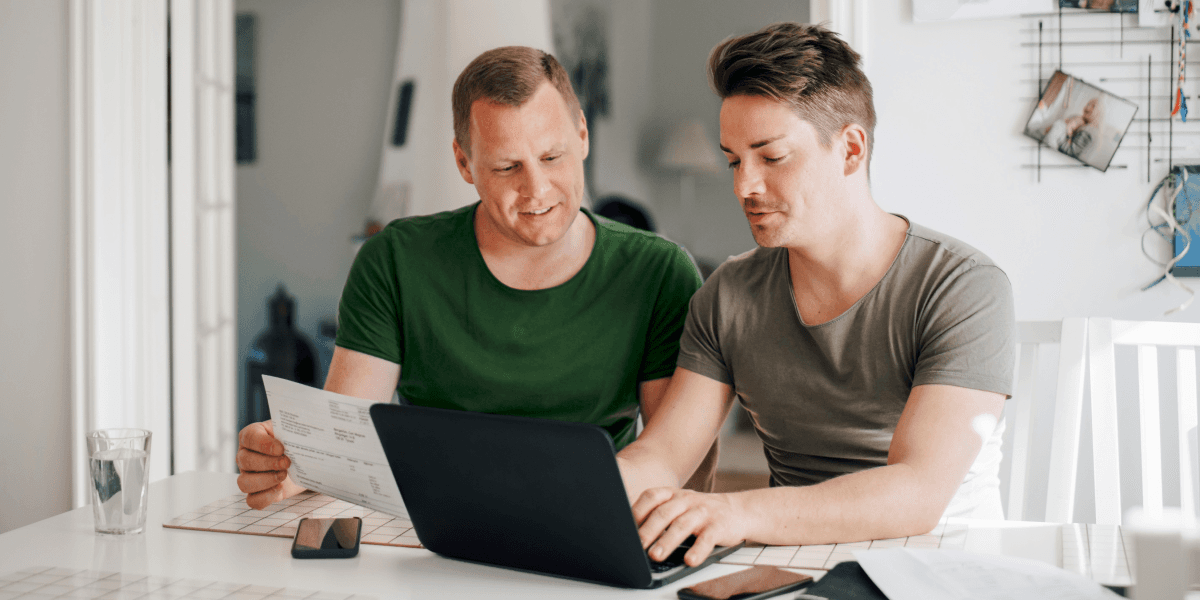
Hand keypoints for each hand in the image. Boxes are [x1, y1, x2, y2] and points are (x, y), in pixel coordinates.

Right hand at [236, 420, 303, 508]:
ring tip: (284, 475)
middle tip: (287, 462)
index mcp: (252, 436)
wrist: (303, 459)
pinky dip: (266, 497)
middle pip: (245, 461)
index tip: (281, 448)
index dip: (263, 444)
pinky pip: (253, 500)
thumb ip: (293, 427)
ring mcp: (249, 476)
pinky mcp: (258, 493)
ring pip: (244, 483)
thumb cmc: (294, 441)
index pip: (249, 438)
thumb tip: (306, 426)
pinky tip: (280, 488)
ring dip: (265, 481)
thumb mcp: (293, 430)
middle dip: (268, 463)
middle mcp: (245, 456)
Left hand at [632, 487, 748, 566]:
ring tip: (655, 556)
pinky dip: (698, 550)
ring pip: (682, 525)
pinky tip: (689, 560)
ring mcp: (703, 512)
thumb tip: (632, 535)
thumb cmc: (700, 512)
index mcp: (673, 494)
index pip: (651, 497)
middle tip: (637, 546)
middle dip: (648, 530)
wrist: (737, 510)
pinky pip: (707, 539)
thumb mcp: (679, 507)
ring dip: (667, 541)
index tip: (625, 528)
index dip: (637, 511)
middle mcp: (686, 500)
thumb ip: (659, 515)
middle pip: (663, 513)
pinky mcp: (719, 526)